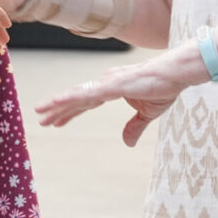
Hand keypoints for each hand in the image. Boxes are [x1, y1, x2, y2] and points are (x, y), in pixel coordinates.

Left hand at [35, 58, 187, 140]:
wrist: (177, 74)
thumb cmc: (164, 87)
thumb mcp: (148, 113)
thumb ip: (135, 126)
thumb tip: (126, 143)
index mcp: (111, 88)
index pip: (86, 102)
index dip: (70, 112)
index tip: (56, 121)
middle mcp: (105, 83)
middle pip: (77, 99)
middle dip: (58, 109)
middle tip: (41, 118)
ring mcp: (107, 82)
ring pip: (78, 95)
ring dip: (58, 104)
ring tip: (40, 111)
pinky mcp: (113, 85)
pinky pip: (88, 93)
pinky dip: (72, 97)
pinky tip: (58, 101)